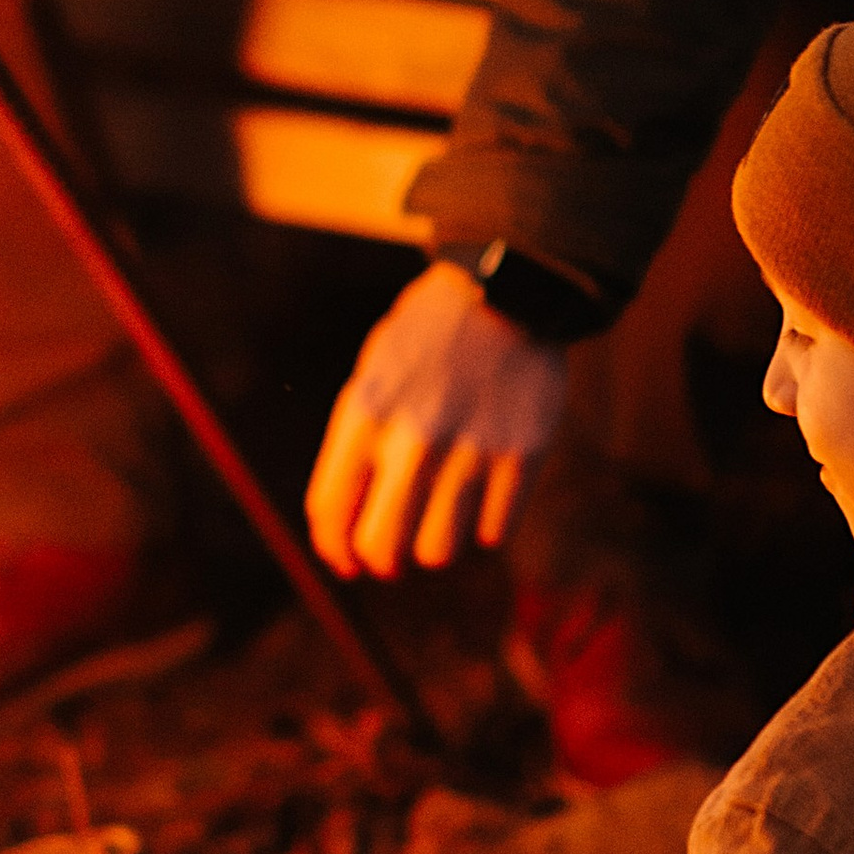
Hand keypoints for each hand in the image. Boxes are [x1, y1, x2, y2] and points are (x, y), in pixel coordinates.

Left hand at [306, 258, 567, 577]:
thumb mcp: (372, 377)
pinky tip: (485, 497)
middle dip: (381, 563)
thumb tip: (342, 536)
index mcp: (365, 414)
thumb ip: (355, 449)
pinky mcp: (523, 455)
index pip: (330, 512)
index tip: (346, 560)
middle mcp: (413, 438)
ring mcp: (471, 449)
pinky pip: (495, 534)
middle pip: (382, 548)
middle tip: (393, 557)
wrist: (506, 291)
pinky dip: (486, 528)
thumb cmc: (427, 340)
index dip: (334, 550)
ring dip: (436, 547)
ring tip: (442, 519)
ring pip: (439, 552)